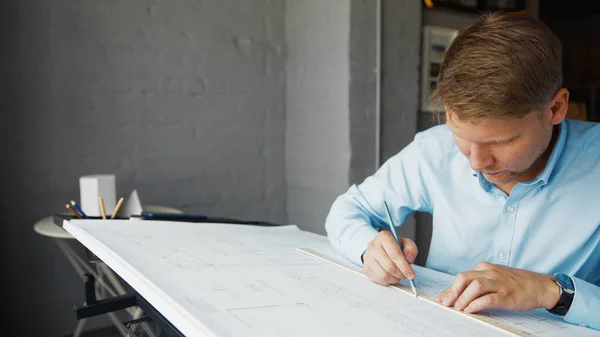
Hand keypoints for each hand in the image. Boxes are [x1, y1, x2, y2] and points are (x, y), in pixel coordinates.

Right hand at [362, 231, 418, 284]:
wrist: (381, 248)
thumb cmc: (395, 246)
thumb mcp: (406, 243)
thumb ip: (411, 249)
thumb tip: (408, 259)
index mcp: (384, 236)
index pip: (394, 253)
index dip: (404, 266)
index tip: (411, 274)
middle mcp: (373, 245)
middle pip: (389, 265)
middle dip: (400, 274)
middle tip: (406, 275)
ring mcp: (368, 257)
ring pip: (384, 274)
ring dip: (395, 278)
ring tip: (399, 275)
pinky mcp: (366, 267)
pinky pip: (379, 279)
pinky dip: (388, 281)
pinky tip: (392, 276)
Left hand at [436, 262, 560, 313]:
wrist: (540, 286)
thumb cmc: (515, 283)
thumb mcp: (494, 278)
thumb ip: (477, 283)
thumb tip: (455, 294)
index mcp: (485, 268)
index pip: (462, 277)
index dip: (449, 288)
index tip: (441, 298)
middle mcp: (490, 272)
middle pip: (464, 278)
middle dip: (452, 291)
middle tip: (447, 303)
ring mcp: (499, 283)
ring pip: (474, 287)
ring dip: (463, 298)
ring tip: (458, 308)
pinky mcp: (507, 295)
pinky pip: (487, 298)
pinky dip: (476, 305)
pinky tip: (470, 310)